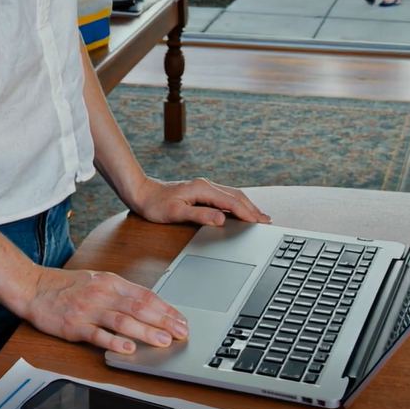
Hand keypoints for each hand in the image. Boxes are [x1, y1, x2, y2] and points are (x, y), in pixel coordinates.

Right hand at [22, 266, 189, 354]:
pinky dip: (113, 341)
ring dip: (145, 331)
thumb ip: (120, 292)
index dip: (165, 308)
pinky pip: (97, 334)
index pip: (145, 295)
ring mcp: (89, 309)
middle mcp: (102, 293)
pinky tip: (127, 348)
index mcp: (110, 282)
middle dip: (163, 321)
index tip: (181, 319)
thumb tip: (147, 304)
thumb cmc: (66, 285)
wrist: (35, 287)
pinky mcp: (75, 325)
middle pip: (138, 307)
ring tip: (163, 341)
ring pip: (122, 320)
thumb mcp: (97, 280)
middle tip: (181, 332)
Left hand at [129, 176, 270, 228]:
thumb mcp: (176, 213)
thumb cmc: (156, 205)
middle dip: (252, 209)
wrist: (142, 194)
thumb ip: (199, 215)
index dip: (247, 213)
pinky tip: (241, 210)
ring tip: (260, 217)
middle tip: (267, 222)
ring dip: (247, 205)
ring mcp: (204, 187)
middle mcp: (206, 185)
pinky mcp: (202, 191)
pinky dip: (237, 203)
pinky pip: (225, 196)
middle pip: (236, 196)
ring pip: (232, 195)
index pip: (231, 202)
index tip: (260, 223)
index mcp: (202, 189)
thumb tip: (221, 219)